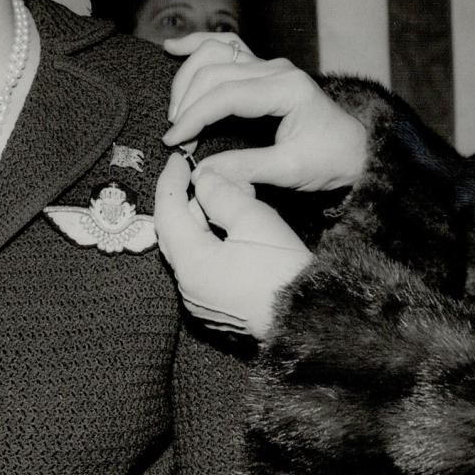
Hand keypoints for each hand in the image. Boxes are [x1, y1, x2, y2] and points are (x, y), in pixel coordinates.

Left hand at [154, 154, 312, 337]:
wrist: (307, 314)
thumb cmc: (283, 269)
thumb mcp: (253, 219)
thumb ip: (221, 194)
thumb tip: (203, 181)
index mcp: (192, 263)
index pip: (167, 213)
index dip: (170, 182)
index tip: (177, 160)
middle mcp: (187, 286)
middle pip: (176, 232)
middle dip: (189, 202)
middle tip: (212, 180)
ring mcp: (199, 301)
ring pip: (189, 249)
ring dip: (202, 223)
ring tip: (231, 206)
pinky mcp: (213, 308)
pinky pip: (201, 268)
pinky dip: (209, 245)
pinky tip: (232, 234)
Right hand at [162, 32, 367, 192]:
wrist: (355, 151)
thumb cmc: (330, 158)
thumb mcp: (291, 170)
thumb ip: (246, 168)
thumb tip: (201, 170)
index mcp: (286, 89)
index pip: (226, 95)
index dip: (194, 116)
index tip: (174, 140)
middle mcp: (276, 69)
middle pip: (215, 72)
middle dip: (187, 103)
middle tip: (177, 137)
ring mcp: (269, 65)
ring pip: (215, 54)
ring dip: (188, 78)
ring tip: (174, 110)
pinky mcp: (263, 69)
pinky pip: (225, 47)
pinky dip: (198, 46)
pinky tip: (174, 46)